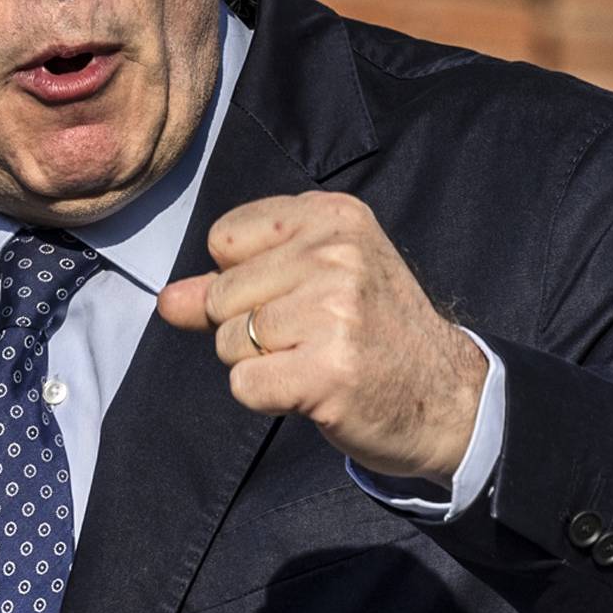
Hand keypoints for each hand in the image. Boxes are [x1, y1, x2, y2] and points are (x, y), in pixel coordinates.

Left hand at [155, 192, 486, 482]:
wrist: (444, 394)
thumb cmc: (371, 332)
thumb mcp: (312, 282)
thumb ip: (230, 282)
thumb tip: (167, 301)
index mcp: (333, 216)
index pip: (223, 238)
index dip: (242, 277)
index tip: (295, 293)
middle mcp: (335, 254)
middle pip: (221, 295)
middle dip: (246, 328)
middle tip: (310, 337)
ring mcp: (334, 312)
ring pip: (228, 343)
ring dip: (261, 365)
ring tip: (315, 360)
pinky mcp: (328, 371)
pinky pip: (244, 385)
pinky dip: (269, 397)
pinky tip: (314, 389)